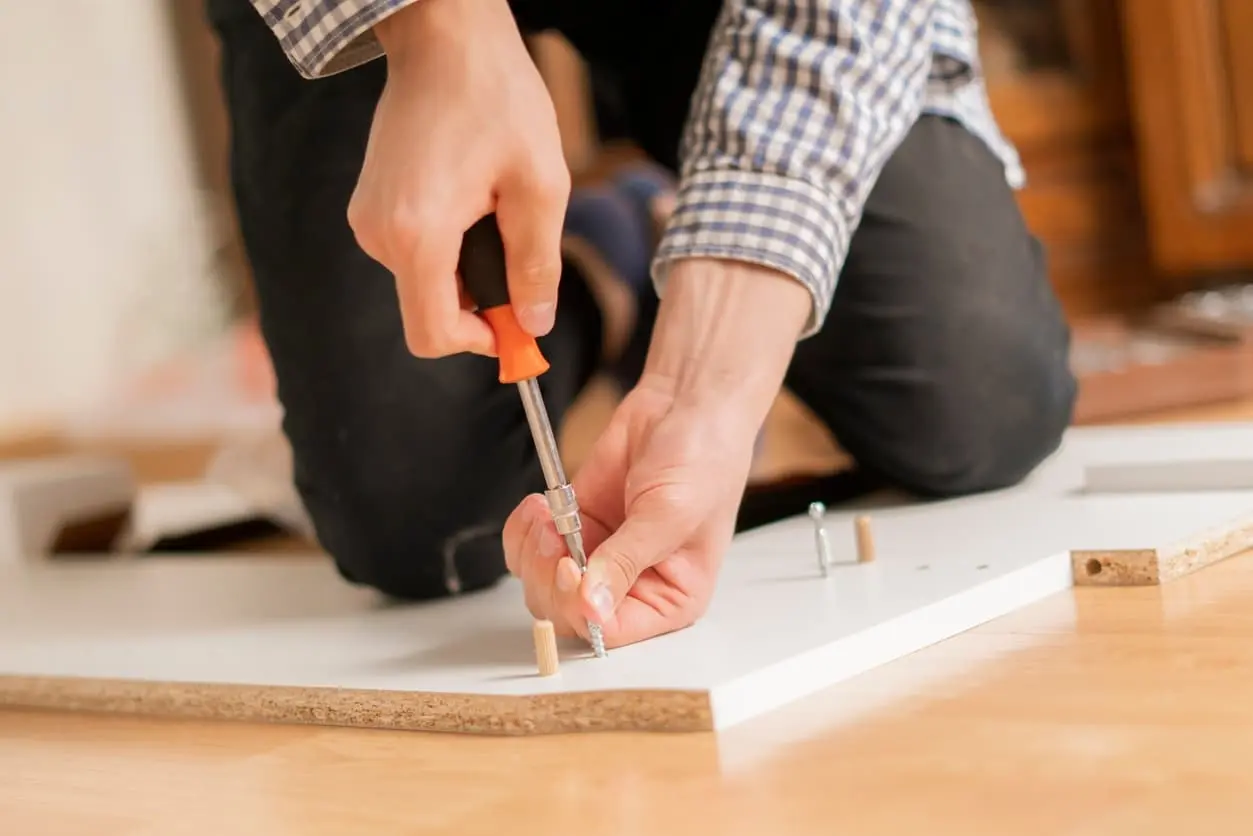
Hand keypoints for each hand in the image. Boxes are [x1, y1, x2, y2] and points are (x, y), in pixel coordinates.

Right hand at [348, 0, 569, 357]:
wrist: (444, 39)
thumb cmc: (495, 99)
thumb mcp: (539, 185)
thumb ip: (536, 264)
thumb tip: (534, 325)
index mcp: (417, 234)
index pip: (434, 334)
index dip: (480, 342)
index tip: (518, 325)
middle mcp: (379, 234)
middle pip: (432, 309)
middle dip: (481, 296)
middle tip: (517, 244)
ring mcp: (368, 219)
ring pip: (426, 281)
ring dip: (467, 264)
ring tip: (494, 205)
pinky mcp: (370, 206)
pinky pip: (415, 252)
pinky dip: (448, 244)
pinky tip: (472, 195)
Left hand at [503, 259, 813, 646]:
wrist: (686, 404)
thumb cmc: (703, 459)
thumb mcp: (669, 514)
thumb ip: (627, 561)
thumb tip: (591, 606)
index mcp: (670, 598)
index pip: (611, 631)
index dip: (580, 607)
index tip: (568, 568)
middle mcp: (633, 586)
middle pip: (568, 612)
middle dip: (549, 578)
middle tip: (552, 537)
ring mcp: (599, 556)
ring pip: (542, 583)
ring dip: (532, 553)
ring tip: (546, 515)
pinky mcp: (576, 527)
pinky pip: (532, 548)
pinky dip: (524, 531)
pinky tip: (539, 506)